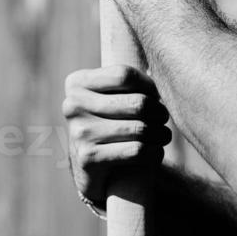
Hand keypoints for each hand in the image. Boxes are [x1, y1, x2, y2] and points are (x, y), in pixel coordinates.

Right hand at [64, 65, 170, 211]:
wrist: (89, 165)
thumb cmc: (108, 122)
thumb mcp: (107, 95)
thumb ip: (125, 80)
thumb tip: (160, 69)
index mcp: (76, 83)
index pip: (124, 74)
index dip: (149, 85)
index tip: (156, 95)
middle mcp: (73, 105)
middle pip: (137, 102)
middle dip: (159, 112)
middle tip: (163, 118)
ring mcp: (79, 132)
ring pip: (140, 128)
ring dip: (161, 134)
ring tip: (163, 135)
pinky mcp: (89, 158)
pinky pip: (137, 151)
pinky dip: (154, 153)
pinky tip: (154, 152)